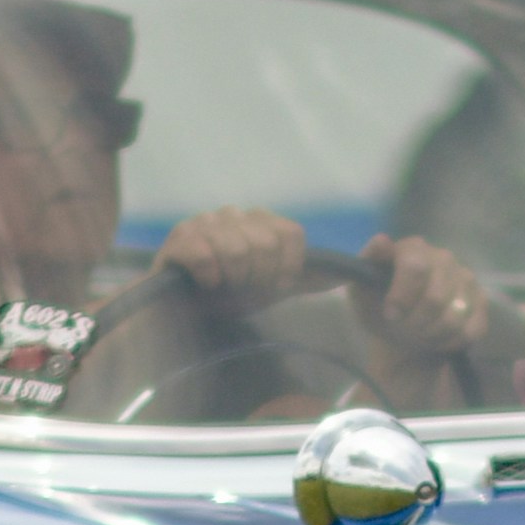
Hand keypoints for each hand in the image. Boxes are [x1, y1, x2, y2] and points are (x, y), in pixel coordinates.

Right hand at [153, 203, 306, 305]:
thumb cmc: (229, 295)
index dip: (287, 267)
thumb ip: (306, 278)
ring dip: (233, 281)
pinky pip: (205, 256)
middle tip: (243, 290)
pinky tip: (204, 284)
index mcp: (260, 221)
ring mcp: (206, 222)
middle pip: (266, 244)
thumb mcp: (273, 287)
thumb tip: (344, 275)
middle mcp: (235, 214)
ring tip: (223, 287)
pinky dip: (208, 279)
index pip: (290, 233)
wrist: (181, 310)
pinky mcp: (180, 237)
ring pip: (237, 250)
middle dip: (258, 279)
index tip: (273, 287)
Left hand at [355, 233, 495, 363]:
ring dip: (432, 335)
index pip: (415, 267)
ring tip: (419, 335)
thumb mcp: (361, 288)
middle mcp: (443, 258)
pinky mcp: (480, 300)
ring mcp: (465, 278)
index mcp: (413, 249)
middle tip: (404, 331)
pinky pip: (471, 329)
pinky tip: (438, 339)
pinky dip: (450, 342)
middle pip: (435, 298)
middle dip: (416, 323)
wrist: (401, 329)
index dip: (402, 296)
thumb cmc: (379, 306)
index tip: (391, 315)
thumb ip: (369, 263)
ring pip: (453, 318)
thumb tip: (382, 240)